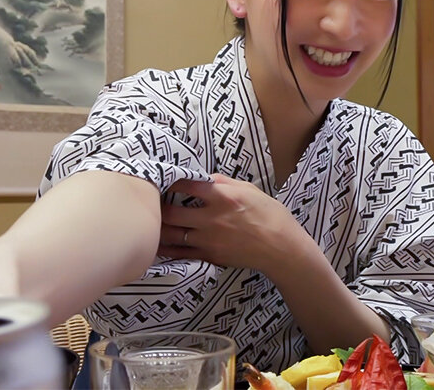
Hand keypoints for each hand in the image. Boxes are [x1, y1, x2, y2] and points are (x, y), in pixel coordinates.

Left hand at [158, 173, 312, 272]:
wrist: (282, 248)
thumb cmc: (271, 216)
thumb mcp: (250, 190)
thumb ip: (224, 182)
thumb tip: (204, 178)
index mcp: (223, 197)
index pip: (187, 184)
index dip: (172, 179)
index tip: (165, 177)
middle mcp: (211, 218)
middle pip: (171, 212)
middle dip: (158, 206)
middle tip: (152, 202)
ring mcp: (208, 240)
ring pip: (171, 234)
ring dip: (159, 227)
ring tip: (151, 222)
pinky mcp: (209, 256)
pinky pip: (180, 253)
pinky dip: (167, 248)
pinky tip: (158, 244)